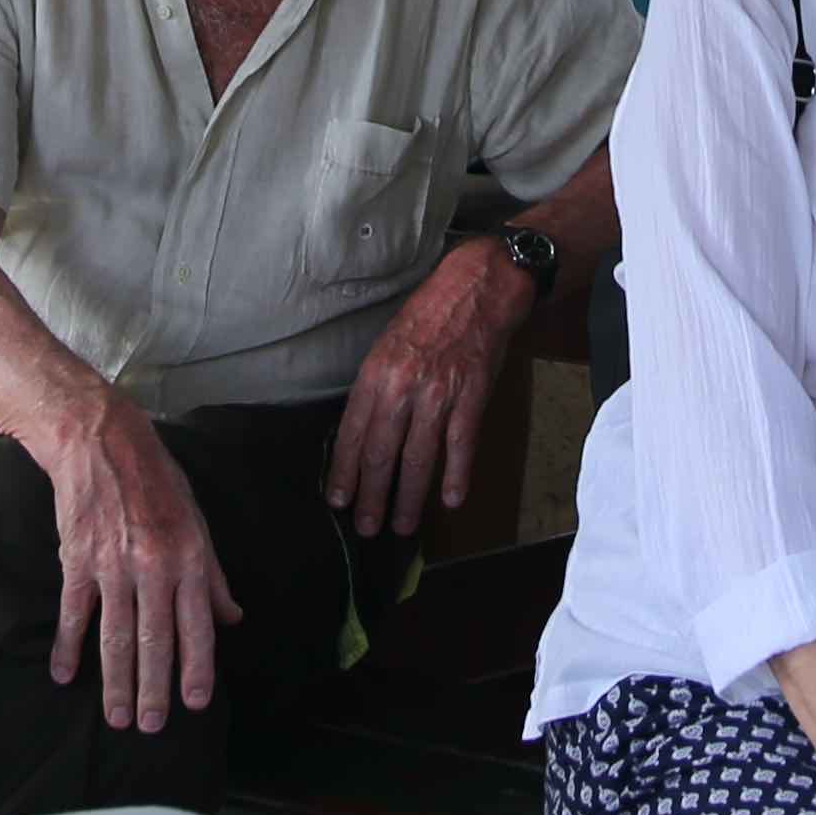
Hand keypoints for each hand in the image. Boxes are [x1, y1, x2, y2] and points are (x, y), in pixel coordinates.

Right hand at [39, 392, 237, 733]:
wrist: (101, 441)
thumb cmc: (157, 480)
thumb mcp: (197, 520)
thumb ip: (213, 574)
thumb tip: (231, 617)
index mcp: (189, 557)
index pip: (197, 625)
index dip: (196, 668)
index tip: (196, 704)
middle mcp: (154, 566)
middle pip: (154, 641)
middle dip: (155, 689)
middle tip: (153, 727)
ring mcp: (113, 566)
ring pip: (116, 637)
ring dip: (116, 683)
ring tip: (118, 718)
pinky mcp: (77, 561)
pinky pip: (74, 614)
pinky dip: (68, 646)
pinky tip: (64, 674)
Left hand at [328, 233, 530, 538]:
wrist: (476, 287)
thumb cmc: (428, 314)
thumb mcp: (387, 345)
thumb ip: (376, 388)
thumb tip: (363, 432)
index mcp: (375, 372)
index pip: (353, 433)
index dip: (345, 472)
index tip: (339, 501)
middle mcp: (402, 386)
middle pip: (382, 454)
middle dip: (372, 496)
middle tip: (367, 527)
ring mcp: (439, 394)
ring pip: (419, 458)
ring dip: (410, 498)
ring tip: (403, 525)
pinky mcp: (472, 396)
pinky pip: (461, 444)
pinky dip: (456, 475)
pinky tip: (450, 500)